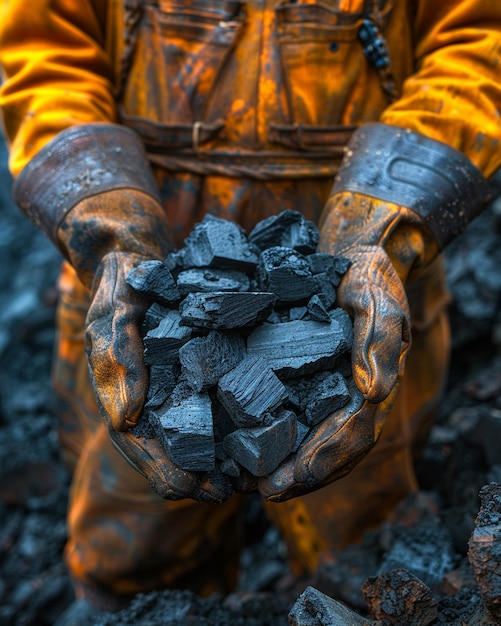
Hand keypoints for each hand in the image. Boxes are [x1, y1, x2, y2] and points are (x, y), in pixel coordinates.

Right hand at [13, 124, 232, 502]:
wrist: (141, 252)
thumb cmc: (123, 285)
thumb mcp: (113, 314)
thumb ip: (116, 361)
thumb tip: (126, 419)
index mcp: (132, 396)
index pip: (146, 448)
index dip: (168, 473)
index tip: (198, 492)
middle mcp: (162, 395)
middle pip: (183, 447)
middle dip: (209, 472)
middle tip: (244, 488)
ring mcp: (187, 379)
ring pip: (209, 426)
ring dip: (232, 451)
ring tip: (263, 466)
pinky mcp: (211, 359)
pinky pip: (228, 393)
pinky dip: (245, 412)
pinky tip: (272, 419)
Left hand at [259, 122, 489, 501]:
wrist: (348, 249)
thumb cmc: (367, 273)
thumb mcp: (377, 298)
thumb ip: (380, 341)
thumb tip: (375, 393)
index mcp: (369, 383)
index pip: (351, 433)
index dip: (322, 461)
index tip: (288, 481)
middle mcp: (346, 391)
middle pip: (326, 445)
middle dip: (297, 472)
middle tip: (261, 490)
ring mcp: (322, 383)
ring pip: (304, 432)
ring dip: (278, 459)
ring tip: (243, 479)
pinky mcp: (298, 369)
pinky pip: (285, 405)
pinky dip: (265, 427)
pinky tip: (236, 437)